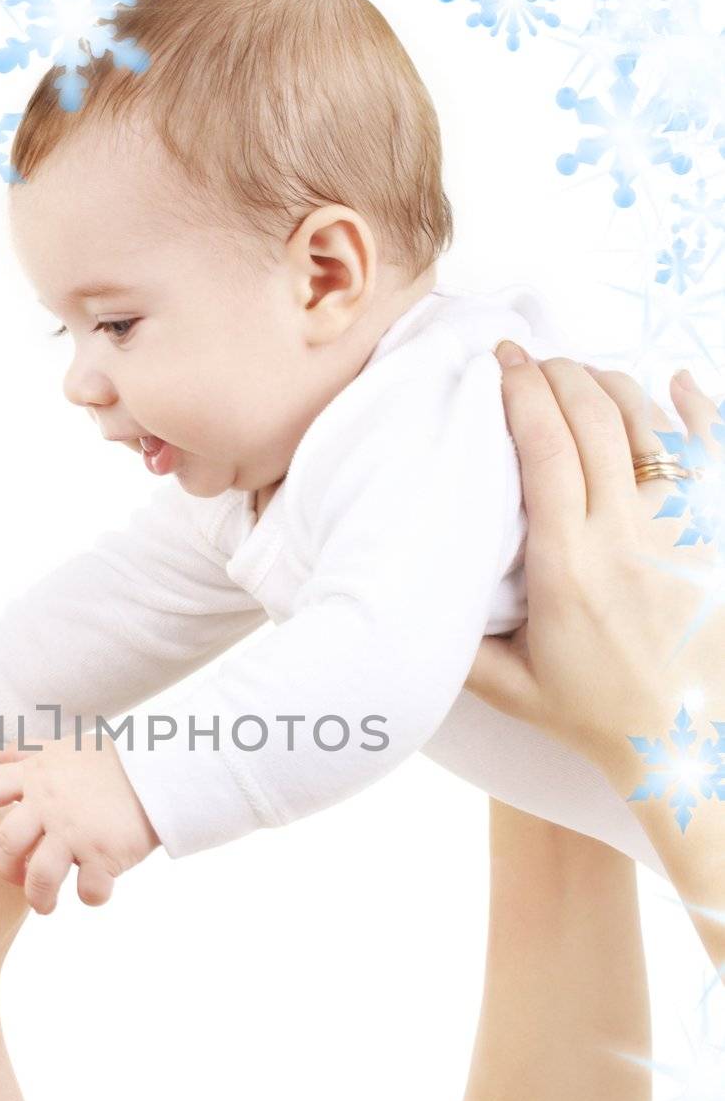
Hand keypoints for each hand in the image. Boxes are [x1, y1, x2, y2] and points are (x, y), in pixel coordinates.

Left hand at [0, 735, 160, 912]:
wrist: (160, 773)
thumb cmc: (110, 763)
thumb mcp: (65, 750)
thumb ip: (26, 753)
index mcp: (37, 777)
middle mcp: (50, 804)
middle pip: (7, 845)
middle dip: (6, 868)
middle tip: (18, 877)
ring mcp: (76, 831)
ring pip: (39, 876)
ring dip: (39, 897)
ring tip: (46, 903)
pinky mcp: (104, 853)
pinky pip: (87, 890)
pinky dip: (89, 897)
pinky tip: (94, 891)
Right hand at [466, 352, 723, 775]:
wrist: (682, 741)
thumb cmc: (593, 714)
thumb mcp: (509, 688)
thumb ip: (457, 646)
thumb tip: (405, 603)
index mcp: (568, 568)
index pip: (544, 452)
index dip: (521, 394)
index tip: (500, 365)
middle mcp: (626, 538)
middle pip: (594, 421)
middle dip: (558, 374)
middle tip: (531, 360)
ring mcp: (680, 532)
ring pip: (650, 427)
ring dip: (613, 385)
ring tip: (582, 373)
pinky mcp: (715, 535)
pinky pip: (711, 455)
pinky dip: (699, 411)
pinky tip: (681, 383)